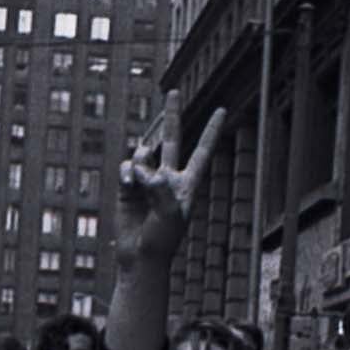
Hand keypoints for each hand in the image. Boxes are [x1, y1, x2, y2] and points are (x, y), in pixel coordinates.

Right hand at [114, 97, 228, 273]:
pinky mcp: (128, 186)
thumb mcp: (171, 215)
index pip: (202, 151)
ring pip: (143, 153)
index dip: (210, 130)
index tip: (222, 109)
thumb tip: (148, 170)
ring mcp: (147, 180)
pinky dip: (127, 174)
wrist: (140, 257)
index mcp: (188, 184)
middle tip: (173, 92)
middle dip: (171, 116)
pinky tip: (129, 185)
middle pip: (171, 139)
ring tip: (140, 185)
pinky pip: (127, 167)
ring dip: (140, 163)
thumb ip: (162, 188)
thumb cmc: (162, 240)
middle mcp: (169, 177)